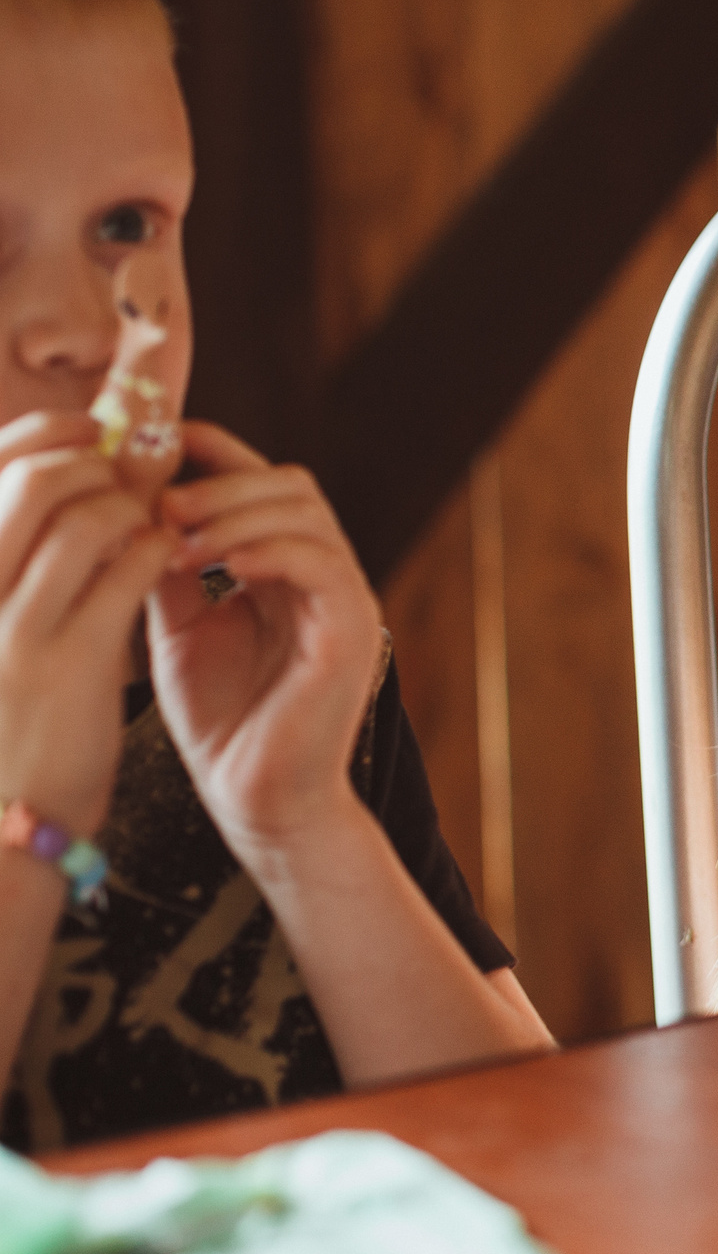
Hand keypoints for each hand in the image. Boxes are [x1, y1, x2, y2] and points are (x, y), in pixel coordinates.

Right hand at [0, 412, 173, 834]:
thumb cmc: (4, 711)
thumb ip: (21, 551)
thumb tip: (80, 468)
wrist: (1, 820)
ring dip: (134, 507)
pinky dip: (157, 548)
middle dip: (96, 463)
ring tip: (150, 525)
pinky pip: (128, 569)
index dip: (45, 434)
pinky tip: (165, 561)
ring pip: (84, 514)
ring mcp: (10, 626)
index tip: (92, 434)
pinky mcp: (69, 662)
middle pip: (34, 476)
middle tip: (132, 480)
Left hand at [149, 424, 379, 859]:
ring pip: (307, 513)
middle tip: (163, 504)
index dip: (217, 453)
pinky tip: (224, 566)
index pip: (264, 483)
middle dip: (222, 481)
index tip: (157, 447)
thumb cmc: (222, 724)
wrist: (258, 800)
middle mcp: (323, 576)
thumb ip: (168, 567)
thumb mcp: (178, 627)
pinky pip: (322, 564)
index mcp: (286, 570)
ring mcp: (344, 601)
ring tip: (179, 537)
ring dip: (236, 512)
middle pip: (290, 484)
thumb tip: (137, 503)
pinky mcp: (351, 631)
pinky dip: (272, 550)